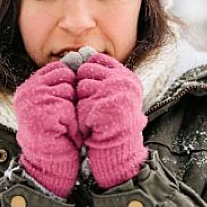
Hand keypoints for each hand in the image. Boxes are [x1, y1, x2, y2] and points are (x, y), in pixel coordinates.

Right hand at [14, 61, 81, 197]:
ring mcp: (33, 101)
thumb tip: (80, 53)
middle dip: (72, 96)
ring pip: (68, 90)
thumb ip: (63, 81)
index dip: (70, 83)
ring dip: (74, 110)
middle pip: (65, 75)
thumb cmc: (59, 134)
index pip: (59, 67)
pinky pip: (68, 107)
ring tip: (64, 126)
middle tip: (65, 117)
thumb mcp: (58, 103)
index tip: (69, 102)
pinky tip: (64, 133)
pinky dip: (72, 122)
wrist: (50, 164)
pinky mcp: (41, 113)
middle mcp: (28, 91)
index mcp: (30, 86)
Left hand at [76, 53, 148, 189]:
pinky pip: (81, 103)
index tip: (91, 91)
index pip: (97, 60)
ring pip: (81, 86)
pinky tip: (93, 126)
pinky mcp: (104, 106)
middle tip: (94, 108)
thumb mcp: (110, 95)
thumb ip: (99, 75)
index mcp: (127, 78)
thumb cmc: (109, 125)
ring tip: (94, 118)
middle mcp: (125, 82)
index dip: (87, 74)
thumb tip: (79, 53)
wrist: (117, 153)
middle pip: (86, 70)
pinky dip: (82, 116)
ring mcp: (116, 93)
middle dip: (83, 89)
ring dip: (82, 103)